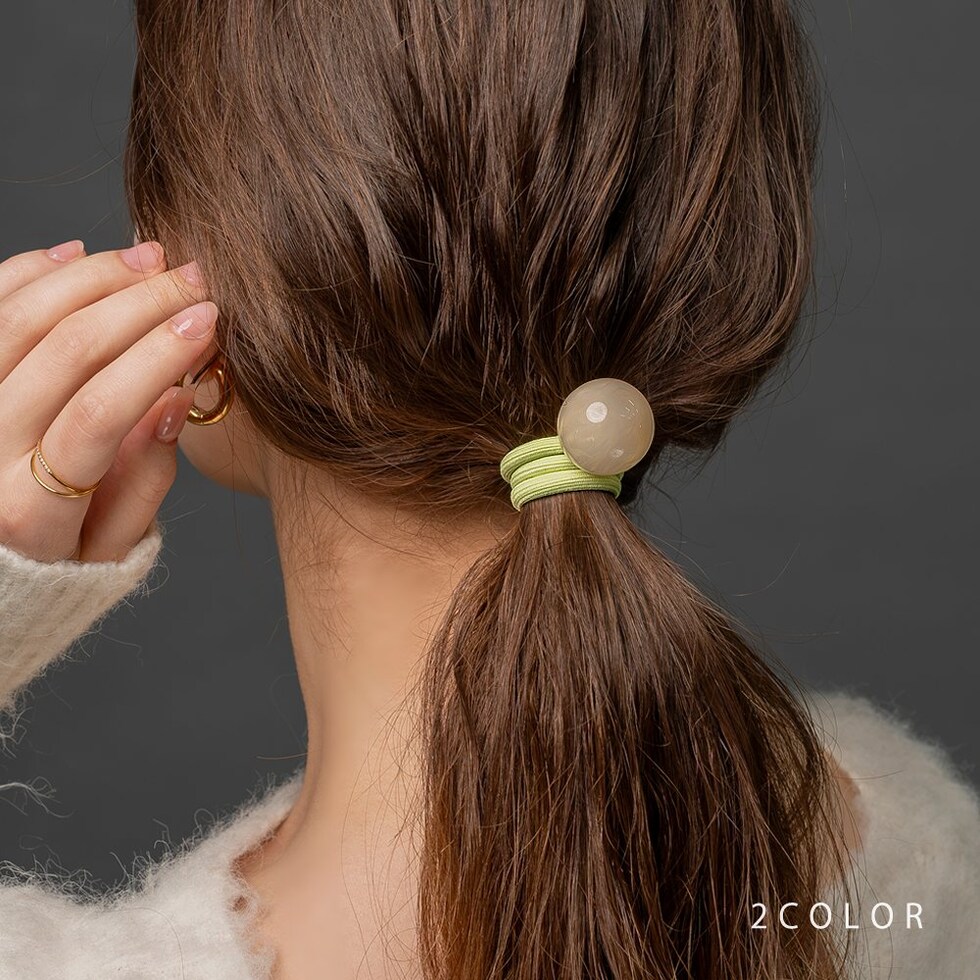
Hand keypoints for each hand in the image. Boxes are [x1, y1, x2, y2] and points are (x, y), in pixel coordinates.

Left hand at [0, 239, 217, 562]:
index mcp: (29, 510)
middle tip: (195, 280)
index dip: (158, 357)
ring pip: (21, 318)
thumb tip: (175, 395)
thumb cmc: (55, 557)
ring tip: (150, 259)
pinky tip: (80, 255)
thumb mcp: (113, 547)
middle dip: (142, 304)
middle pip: (66, 352)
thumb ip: (146, 478)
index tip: (208, 322)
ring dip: (94, 277)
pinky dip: (31, 271)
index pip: (101, 413)